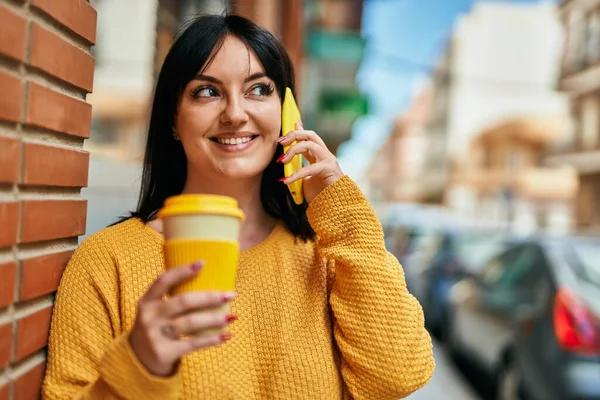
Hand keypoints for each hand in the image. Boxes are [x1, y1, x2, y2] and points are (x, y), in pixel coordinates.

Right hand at [129, 261, 236, 376]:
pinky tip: (226, 336)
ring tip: (232, 317)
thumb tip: (209, 283)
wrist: (138, 361)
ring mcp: (155, 335)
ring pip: (191, 323)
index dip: (182, 271)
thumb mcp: (155, 311)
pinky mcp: (164, 352)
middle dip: (210, 297)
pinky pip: (192, 344)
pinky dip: (212, 340)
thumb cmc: (156, 328)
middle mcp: (149, 316)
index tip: (202, 263)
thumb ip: (172, 299)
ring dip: (215, 319)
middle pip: (183, 301)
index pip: (164, 280)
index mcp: (147, 301)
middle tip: (231, 295)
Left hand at [277, 121, 343, 202]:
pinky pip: (310, 167)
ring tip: (282, 161)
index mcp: (320, 157)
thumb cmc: (319, 196)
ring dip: (293, 149)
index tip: (288, 127)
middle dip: (294, 134)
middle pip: (311, 135)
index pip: (309, 138)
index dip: (299, 130)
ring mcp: (329, 161)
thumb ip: (297, 169)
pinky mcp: (329, 169)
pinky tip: (287, 181)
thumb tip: (285, 162)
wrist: (331, 209)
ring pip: (310, 144)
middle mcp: (326, 156)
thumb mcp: (303, 179)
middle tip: (281, 142)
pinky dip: (296, 174)